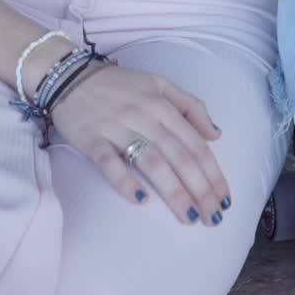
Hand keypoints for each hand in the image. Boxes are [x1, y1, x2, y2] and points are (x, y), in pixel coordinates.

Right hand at [51, 62, 229, 226]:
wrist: (69, 76)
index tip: (224, 198)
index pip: (194, 143)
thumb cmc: (118, 84)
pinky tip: (141, 200)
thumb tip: (216, 133)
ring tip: (190, 216)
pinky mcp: (92, 139)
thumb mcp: (159, 83)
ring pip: (151, 162)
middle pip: (178, 156)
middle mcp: (143, 115)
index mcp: (161, 103)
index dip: (212, 172)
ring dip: (173, 192)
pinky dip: (125, 181)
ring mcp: (117, 128)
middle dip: (200, 189)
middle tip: (213, 217)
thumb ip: (190, 105)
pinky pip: (109, 162)